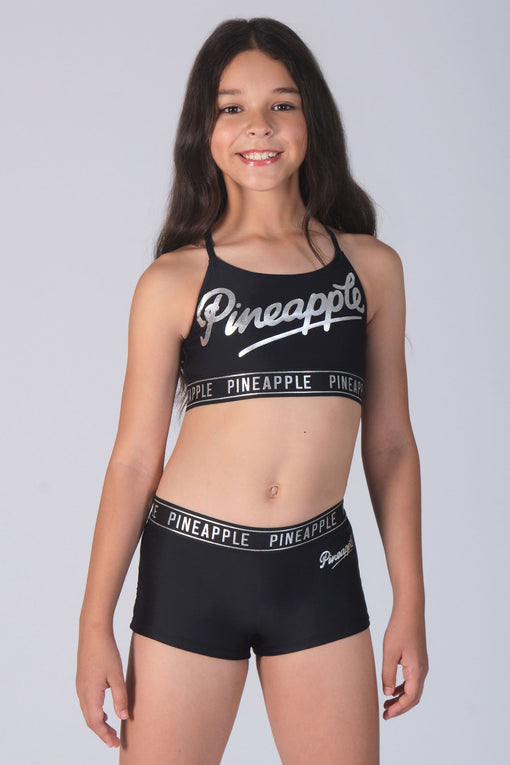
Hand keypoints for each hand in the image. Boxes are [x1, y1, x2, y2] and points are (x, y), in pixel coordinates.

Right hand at [76, 624, 128, 746]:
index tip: (115, 743)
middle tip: (114, 741)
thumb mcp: (116, 675)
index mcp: (90, 693)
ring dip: (98, 722)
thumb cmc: (105, 651)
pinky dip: (95, 712)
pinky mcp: (83, 680)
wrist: (93, 631)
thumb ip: (120, 697)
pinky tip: (104, 711)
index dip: (105, 734)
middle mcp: (82, 692)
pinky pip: (87, 702)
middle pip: (90, 720)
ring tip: (111, 729)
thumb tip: (123, 717)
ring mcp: (81, 686)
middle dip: (102, 732)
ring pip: (88, 711)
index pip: (96, 722)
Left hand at [381, 605, 427, 719]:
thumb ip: (388, 675)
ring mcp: (422, 665)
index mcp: (416, 671)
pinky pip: (412, 680)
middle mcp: (422, 670)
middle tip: (385, 714)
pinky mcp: (418, 660)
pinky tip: (392, 689)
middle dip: (400, 708)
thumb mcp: (389, 653)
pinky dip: (403, 688)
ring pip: (413, 689)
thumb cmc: (399, 630)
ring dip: (401, 698)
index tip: (386, 715)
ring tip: (387, 704)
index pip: (410, 698)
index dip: (398, 709)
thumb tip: (388, 694)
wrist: (410, 612)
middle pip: (414, 697)